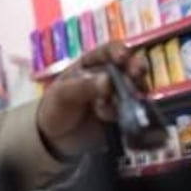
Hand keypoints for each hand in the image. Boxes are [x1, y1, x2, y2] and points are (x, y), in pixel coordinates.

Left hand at [37, 42, 148, 157]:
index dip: (118, 51)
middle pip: (128, 67)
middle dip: (134, 68)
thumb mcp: (62, 95)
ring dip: (134, 91)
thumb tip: (107, 80)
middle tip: (136, 74)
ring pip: (134, 87)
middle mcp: (108, 76)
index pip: (108, 51)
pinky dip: (130, 110)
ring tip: (128, 97)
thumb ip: (82, 87)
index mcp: (90, 64)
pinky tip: (116, 117)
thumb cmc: (54, 109)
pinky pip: (134, 109)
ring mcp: (117, 95)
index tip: (123, 56)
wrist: (55, 140)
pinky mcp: (123, 113)